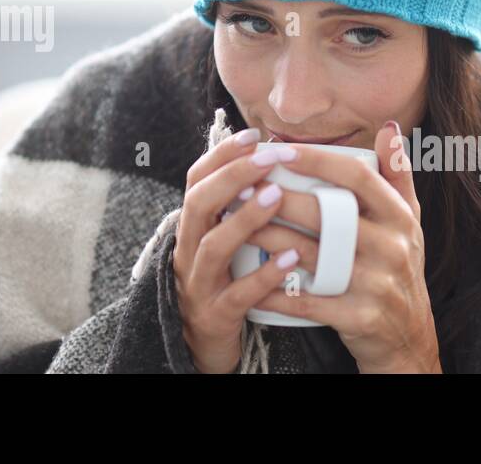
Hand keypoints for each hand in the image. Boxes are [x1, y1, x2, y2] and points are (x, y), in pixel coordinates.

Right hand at [172, 128, 303, 373]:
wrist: (204, 346)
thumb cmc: (226, 284)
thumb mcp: (226, 242)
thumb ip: (240, 208)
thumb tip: (272, 161)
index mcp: (193, 229)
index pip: (197, 181)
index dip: (221, 156)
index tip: (253, 134)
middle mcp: (189, 252)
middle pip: (199, 204)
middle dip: (234, 175)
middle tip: (270, 157)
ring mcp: (199, 285)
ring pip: (214, 246)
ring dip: (246, 218)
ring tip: (278, 196)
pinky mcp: (215, 316)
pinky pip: (237, 294)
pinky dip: (263, 276)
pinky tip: (291, 259)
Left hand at [249, 122, 441, 372]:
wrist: (409, 336)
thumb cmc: (400, 269)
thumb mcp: (409, 222)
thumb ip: (398, 175)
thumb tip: (388, 127)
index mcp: (400, 218)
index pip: (359, 177)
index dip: (318, 161)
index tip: (279, 151)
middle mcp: (392, 247)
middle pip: (329, 214)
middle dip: (280, 199)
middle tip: (243, 187)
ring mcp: (377, 283)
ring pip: (313, 255)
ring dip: (268, 239)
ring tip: (236, 225)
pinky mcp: (360, 317)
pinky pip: (310, 301)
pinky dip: (278, 291)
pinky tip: (251, 280)